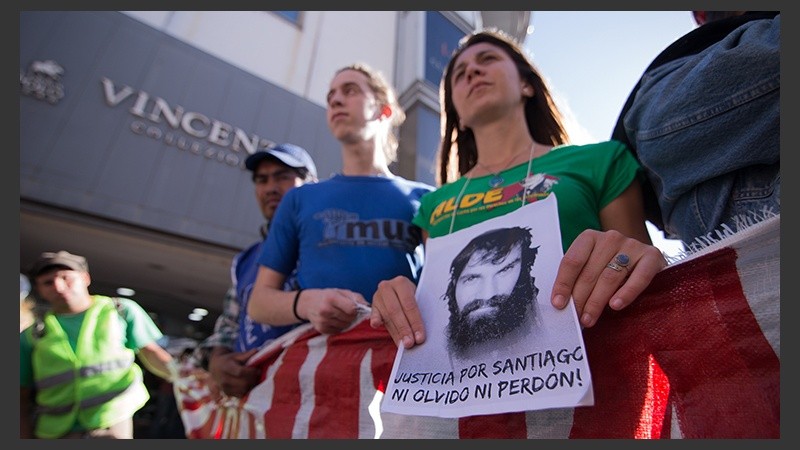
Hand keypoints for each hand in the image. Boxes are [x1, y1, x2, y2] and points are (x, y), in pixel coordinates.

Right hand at [207, 347, 259, 397]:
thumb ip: (246, 354)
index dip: (251, 372)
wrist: (215, 367)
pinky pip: (241, 395)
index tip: (258, 370)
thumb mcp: (236, 355)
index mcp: (225, 367)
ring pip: (243, 390)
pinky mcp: (227, 394)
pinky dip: (247, 391)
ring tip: (254, 379)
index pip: (240, 372)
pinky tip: (249, 384)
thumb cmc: (229, 360)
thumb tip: (256, 350)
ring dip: (251, 386)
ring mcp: (224, 388)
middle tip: (257, 375)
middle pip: (243, 383)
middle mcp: (223, 379)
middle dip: (253, 379)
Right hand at [299, 288, 369, 333]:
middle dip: (351, 316)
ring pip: (345, 326)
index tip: (354, 307)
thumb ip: (356, 298)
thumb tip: (368, 307)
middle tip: (346, 311)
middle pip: (349, 318)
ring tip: (340, 315)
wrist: (308, 303)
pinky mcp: (321, 329)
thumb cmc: (328, 296)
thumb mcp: (341, 292)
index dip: (355, 309)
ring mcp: (322, 321)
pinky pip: (338, 331)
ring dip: (346, 322)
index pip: (352, 309)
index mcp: (331, 298)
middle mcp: (325, 310)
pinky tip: (334, 320)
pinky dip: (339, 327)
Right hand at [370, 275, 424, 348]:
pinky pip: (373, 314)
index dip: (415, 322)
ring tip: (402, 343)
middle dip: (404, 329)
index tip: (420, 337)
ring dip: (395, 331)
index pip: (410, 305)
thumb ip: (416, 312)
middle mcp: (388, 287)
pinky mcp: (372, 305)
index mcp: (402, 283)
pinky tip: (377, 325)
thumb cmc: (409, 298)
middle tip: (410, 343)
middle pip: (396, 310)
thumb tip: (419, 334)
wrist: (396, 291)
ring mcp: (378, 296)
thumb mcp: (415, 299)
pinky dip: (376, 320)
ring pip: (386, 315)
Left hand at [551, 229, 665, 327]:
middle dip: (580, 298)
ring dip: (597, 301)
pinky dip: (626, 293)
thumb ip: (578, 280)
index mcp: (590, 238)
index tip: (558, 304)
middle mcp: (610, 238)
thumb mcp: (593, 268)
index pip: (572, 261)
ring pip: (609, 277)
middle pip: (589, 272)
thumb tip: (562, 304)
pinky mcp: (652, 256)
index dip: (563, 284)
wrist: (647, 261)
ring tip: (589, 319)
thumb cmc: (613, 268)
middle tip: (576, 318)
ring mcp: (632, 245)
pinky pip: (638, 277)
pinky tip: (615, 306)